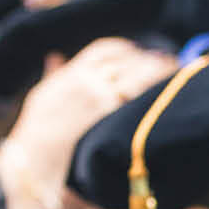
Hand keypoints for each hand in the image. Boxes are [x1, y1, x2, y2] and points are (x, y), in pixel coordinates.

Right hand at [0, 38, 175, 188]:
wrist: (35, 158)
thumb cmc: (37, 132)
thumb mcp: (42, 97)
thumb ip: (52, 75)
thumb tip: (54, 57)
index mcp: (70, 72)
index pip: (105, 49)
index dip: (126, 50)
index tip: (138, 53)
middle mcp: (85, 79)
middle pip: (127, 60)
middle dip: (148, 61)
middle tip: (167, 63)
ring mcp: (97, 95)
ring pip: (136, 74)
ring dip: (157, 73)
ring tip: (172, 75)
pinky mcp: (107, 112)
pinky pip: (137, 95)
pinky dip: (152, 91)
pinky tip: (164, 95)